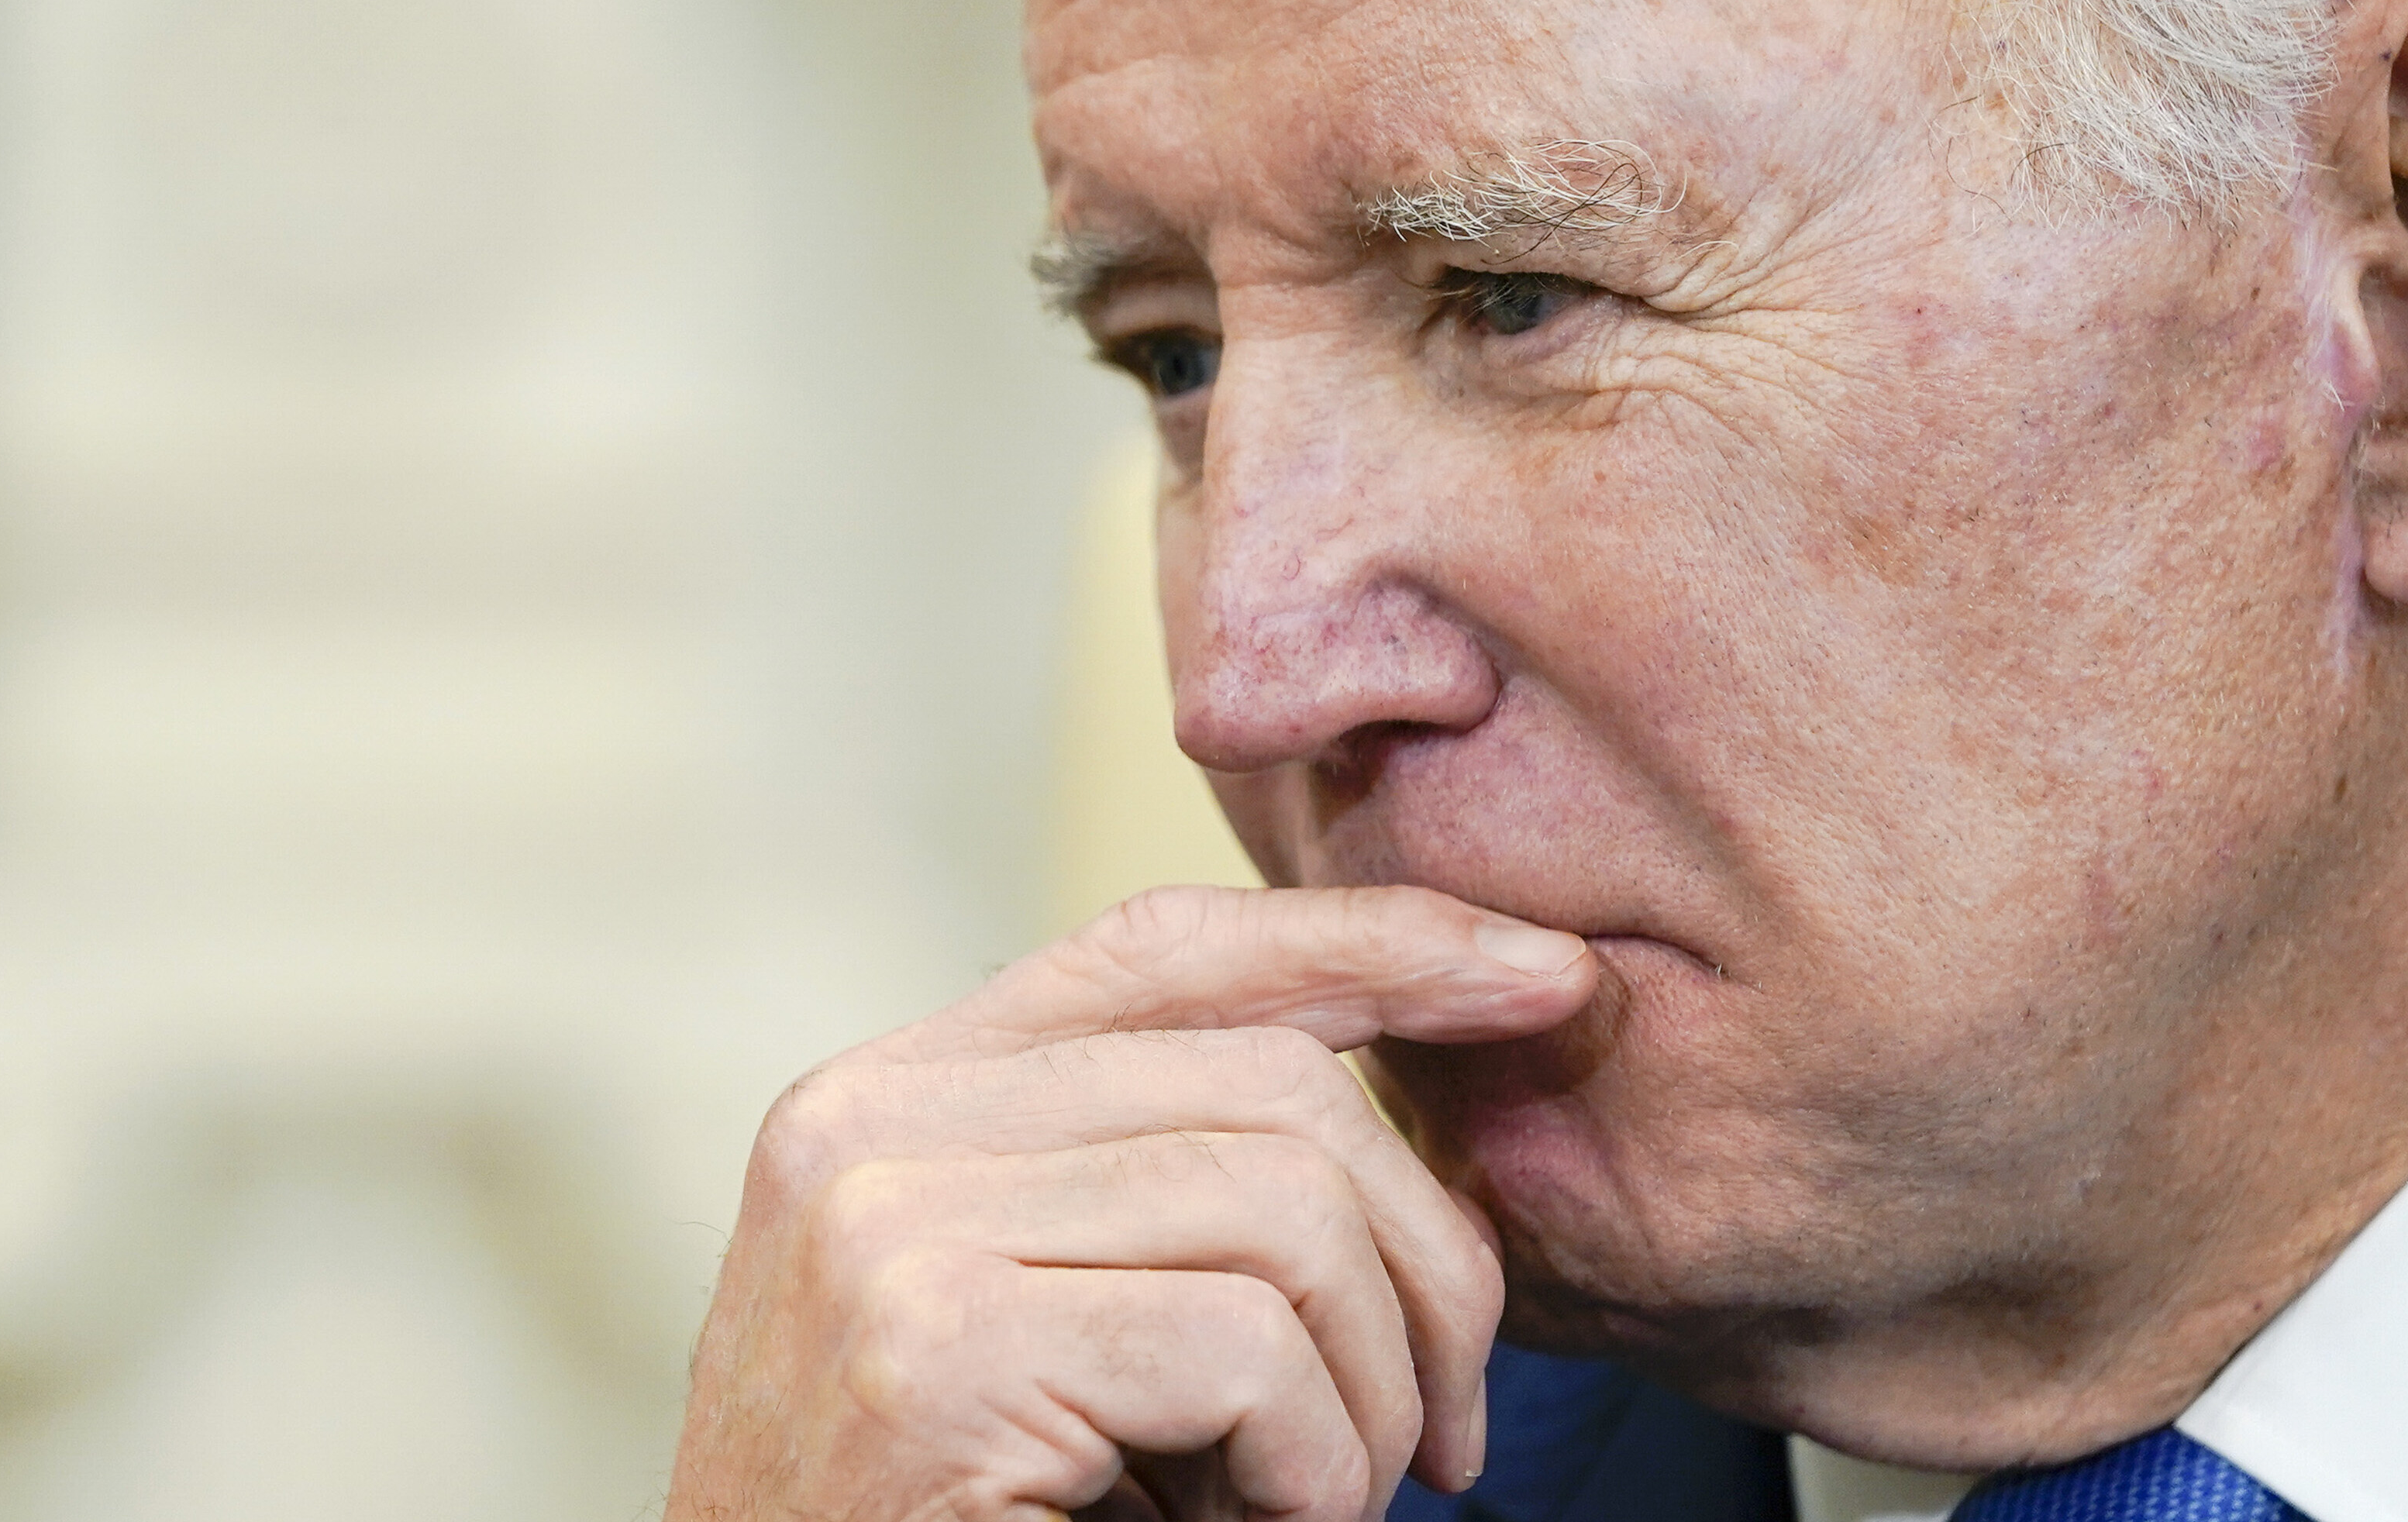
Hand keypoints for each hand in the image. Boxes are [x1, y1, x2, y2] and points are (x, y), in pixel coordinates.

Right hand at [662, 885, 1597, 1521]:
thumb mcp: (1049, 1320)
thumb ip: (1157, 1186)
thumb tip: (1410, 1078)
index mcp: (891, 1097)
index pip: (1167, 949)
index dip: (1371, 942)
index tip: (1541, 971)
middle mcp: (867, 1129)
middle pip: (1271, 1084)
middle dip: (1427, 1257)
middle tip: (1449, 1426)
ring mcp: (886, 1233)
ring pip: (1285, 1212)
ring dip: (1372, 1392)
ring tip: (1329, 1503)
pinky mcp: (937, 1356)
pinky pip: (1249, 1350)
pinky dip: (1314, 1467)